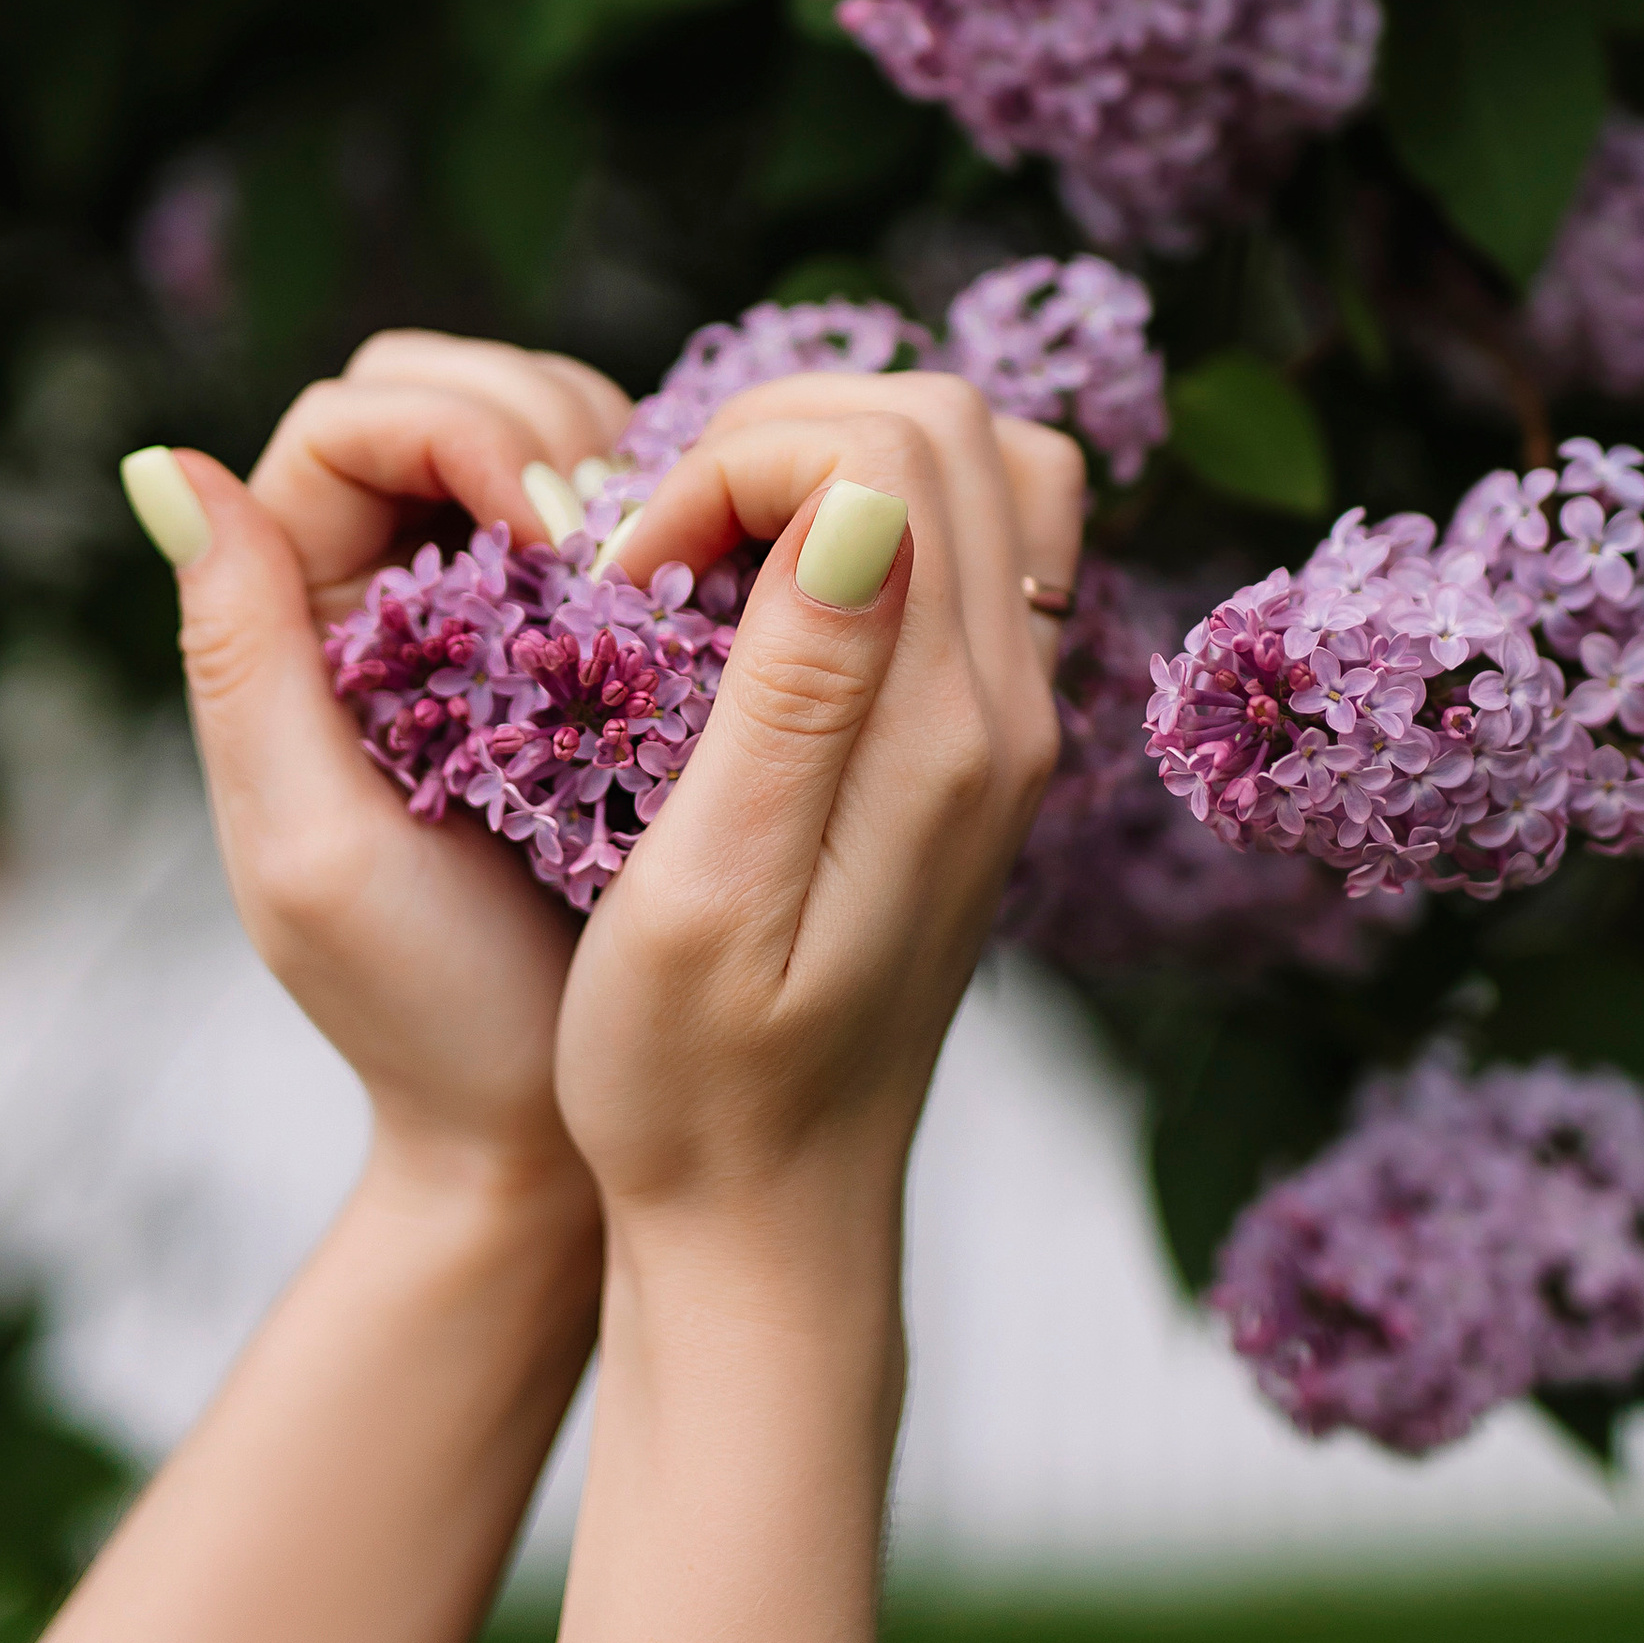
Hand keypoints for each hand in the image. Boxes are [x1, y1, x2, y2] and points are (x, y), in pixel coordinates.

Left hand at [126, 330, 632, 1215]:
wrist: (547, 1124)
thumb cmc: (423, 1009)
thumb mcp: (312, 844)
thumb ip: (240, 655)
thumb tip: (156, 460)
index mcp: (292, 614)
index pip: (349, 419)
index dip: (454, 428)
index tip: (544, 526)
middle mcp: (380, 588)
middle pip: (441, 385)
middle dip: (538, 417)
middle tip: (607, 543)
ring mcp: (490, 605)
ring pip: (544, 424)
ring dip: (612, 456)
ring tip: (655, 570)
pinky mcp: (592, 638)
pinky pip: (625, 506)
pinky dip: (667, 509)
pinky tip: (700, 583)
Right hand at [558, 369, 1084, 1282]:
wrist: (774, 1220)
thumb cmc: (693, 1086)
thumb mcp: (704, 899)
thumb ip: (791, 694)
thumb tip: (859, 504)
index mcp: (943, 736)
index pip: (889, 452)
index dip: (731, 462)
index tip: (629, 574)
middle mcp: (1011, 708)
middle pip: (948, 421)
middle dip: (774, 433)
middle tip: (657, 556)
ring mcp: (1014, 720)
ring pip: (982, 465)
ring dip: (829, 460)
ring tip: (708, 556)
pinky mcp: (988, 740)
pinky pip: (976, 542)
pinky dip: (870, 516)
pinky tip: (765, 603)